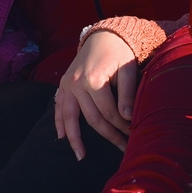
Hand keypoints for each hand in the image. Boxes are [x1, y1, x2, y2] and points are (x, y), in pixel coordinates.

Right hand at [55, 29, 138, 160]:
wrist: (103, 35)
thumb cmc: (119, 52)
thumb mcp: (128, 68)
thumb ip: (126, 93)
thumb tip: (128, 118)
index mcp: (94, 79)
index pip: (109, 112)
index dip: (121, 127)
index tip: (132, 135)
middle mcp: (77, 84)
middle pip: (92, 118)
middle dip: (108, 135)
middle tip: (122, 149)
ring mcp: (67, 84)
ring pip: (70, 117)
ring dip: (75, 139)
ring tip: (81, 156)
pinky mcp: (63, 84)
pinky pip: (58, 107)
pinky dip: (59, 123)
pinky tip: (62, 138)